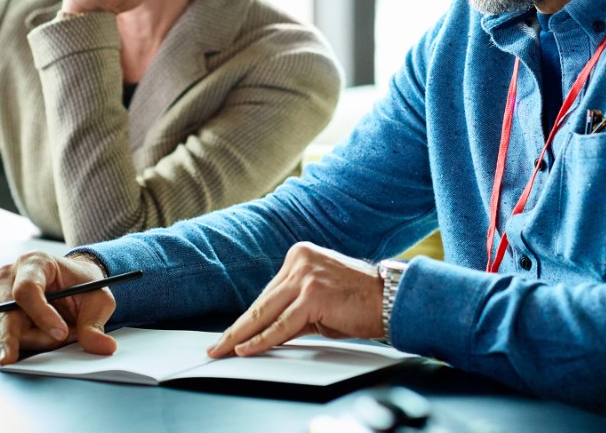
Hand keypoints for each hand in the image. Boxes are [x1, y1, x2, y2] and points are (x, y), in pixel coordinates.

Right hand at [0, 251, 116, 365]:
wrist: (74, 285)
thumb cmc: (83, 285)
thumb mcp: (98, 300)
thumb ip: (96, 324)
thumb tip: (103, 347)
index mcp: (34, 262)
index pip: (26, 290)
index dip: (42, 315)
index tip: (61, 333)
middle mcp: (9, 277)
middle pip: (11, 315)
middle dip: (38, 336)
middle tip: (61, 342)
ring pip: (8, 330)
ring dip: (36, 340)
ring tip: (60, 333)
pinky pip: (6, 337)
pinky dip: (28, 343)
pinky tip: (46, 335)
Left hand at [207, 242, 382, 358]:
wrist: (389, 299)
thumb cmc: (359, 301)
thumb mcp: (319, 301)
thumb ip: (292, 309)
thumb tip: (265, 331)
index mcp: (300, 255)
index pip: (267, 293)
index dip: (247, 318)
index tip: (230, 334)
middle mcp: (300, 260)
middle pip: (261, 302)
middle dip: (237, 329)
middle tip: (216, 345)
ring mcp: (306, 276)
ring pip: (266, 312)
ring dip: (242, 336)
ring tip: (224, 350)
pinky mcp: (313, 294)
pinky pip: (282, 324)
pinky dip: (263, 339)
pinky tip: (247, 348)